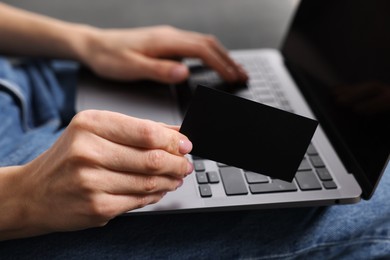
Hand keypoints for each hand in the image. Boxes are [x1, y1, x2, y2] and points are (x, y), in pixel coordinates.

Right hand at [3, 110, 192, 238]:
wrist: (34, 192)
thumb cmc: (68, 158)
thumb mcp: (95, 131)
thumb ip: (138, 130)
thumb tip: (176, 133)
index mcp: (90, 125)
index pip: (146, 132)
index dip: (173, 140)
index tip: (186, 144)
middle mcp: (88, 151)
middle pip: (151, 158)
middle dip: (177, 163)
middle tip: (186, 164)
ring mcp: (91, 182)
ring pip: (148, 182)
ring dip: (170, 180)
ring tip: (176, 177)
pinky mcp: (96, 207)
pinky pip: (138, 201)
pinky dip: (156, 195)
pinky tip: (160, 190)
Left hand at [81, 25, 247, 83]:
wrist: (93, 46)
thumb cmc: (109, 57)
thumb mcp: (131, 67)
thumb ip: (158, 70)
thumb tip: (184, 72)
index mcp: (165, 41)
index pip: (202, 50)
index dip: (221, 64)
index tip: (234, 77)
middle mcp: (170, 36)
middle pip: (208, 44)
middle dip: (228, 59)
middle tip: (242, 75)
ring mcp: (168, 38)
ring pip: (203, 43)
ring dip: (221, 56)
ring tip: (234, 70)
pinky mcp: (165, 43)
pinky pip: (194, 46)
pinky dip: (209, 55)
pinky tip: (211, 64)